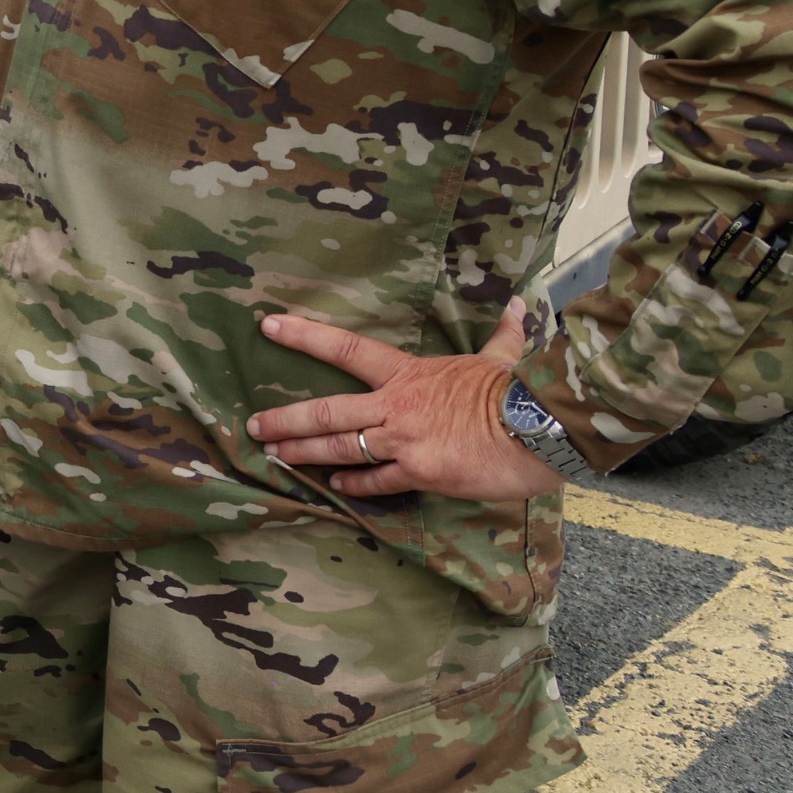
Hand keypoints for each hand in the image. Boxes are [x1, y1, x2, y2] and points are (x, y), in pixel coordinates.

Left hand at [248, 301, 561, 502]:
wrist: (537, 428)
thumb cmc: (517, 392)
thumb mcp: (503, 358)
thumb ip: (504, 334)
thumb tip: (521, 305)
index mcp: (408, 374)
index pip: (346, 349)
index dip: (304, 336)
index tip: (269, 326)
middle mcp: (395, 406)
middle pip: (327, 411)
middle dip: (286, 419)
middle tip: (254, 426)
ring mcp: (403, 441)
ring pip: (340, 448)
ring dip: (305, 453)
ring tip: (276, 457)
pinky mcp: (419, 472)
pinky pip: (377, 481)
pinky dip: (354, 485)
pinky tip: (336, 487)